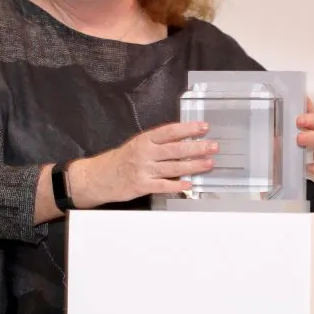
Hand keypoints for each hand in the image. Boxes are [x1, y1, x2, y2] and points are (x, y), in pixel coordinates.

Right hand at [72, 122, 217, 207]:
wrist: (100, 177)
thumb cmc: (121, 160)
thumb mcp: (137, 145)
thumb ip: (157, 143)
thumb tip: (184, 140)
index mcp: (144, 140)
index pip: (169, 131)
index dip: (188, 129)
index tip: (204, 127)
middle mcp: (144, 153)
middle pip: (175, 149)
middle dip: (196, 148)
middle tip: (213, 147)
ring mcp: (143, 170)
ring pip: (173, 167)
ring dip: (193, 166)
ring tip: (208, 164)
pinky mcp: (141, 186)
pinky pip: (163, 185)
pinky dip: (177, 185)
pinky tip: (189, 184)